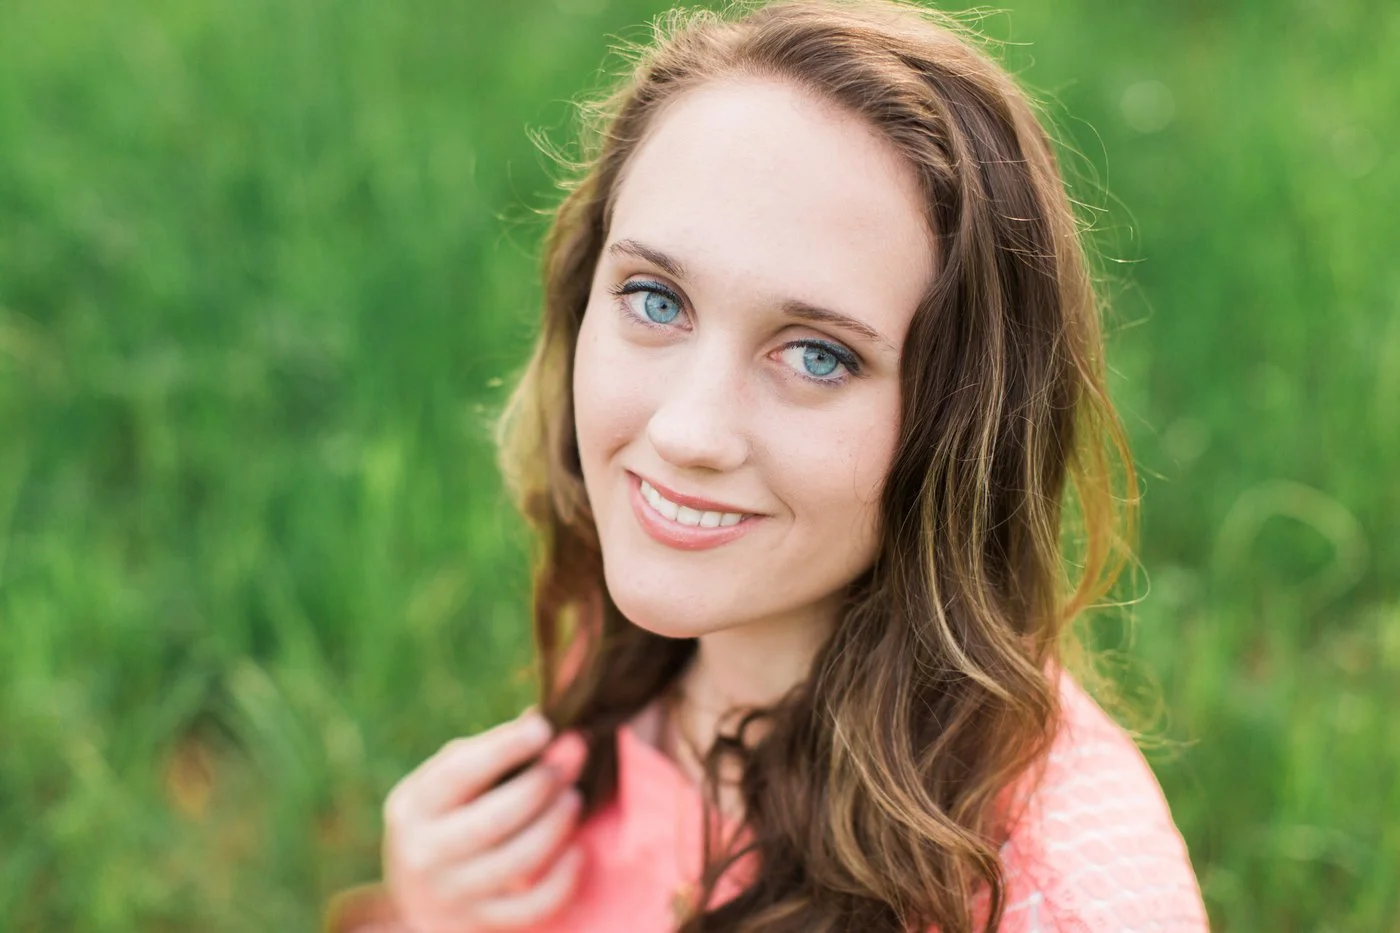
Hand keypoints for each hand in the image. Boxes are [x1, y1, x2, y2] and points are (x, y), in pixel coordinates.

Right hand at [381, 710, 587, 931]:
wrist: (417, 899)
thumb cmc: (446, 819)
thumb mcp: (449, 784)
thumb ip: (489, 753)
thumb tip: (541, 718)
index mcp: (414, 806)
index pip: (459, 773)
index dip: (505, 748)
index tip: (544, 727)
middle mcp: (425, 853)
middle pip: (493, 819)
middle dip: (540, 785)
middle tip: (572, 758)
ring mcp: (451, 895)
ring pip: (516, 863)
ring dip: (555, 825)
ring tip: (575, 797)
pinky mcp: (477, 925)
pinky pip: (531, 907)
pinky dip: (562, 879)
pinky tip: (577, 851)